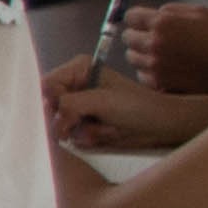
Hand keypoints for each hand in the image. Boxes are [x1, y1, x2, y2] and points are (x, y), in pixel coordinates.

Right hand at [44, 63, 207, 153]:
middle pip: (48, 105)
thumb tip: (48, 117)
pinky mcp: (84, 123)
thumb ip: (69, 104)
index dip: (52, 102)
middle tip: (86, 123)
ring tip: (103, 128)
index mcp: (78, 69)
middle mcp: (75, 85)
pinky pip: (70, 134)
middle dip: (67, 119)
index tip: (66, 114)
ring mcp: (79, 105)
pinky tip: (105, 134)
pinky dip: (86, 138)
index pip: (46, 85)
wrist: (162, 126)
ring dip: (80, 130)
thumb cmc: (137, 107)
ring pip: (58, 123)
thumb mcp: (102, 101)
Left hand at [119, 3, 207, 94]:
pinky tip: (166, 68)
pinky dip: (149, 72)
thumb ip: (171, 10)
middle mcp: (153, 43)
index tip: (144, 22)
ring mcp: (153, 64)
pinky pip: (141, 75)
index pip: (129, 16)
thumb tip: (153, 13)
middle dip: (139, 36)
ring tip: (162, 55)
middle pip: (127, 37)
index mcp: (162, 22)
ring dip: (143, 55)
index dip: (138, 19)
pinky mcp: (157, 82)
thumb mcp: (199, 12)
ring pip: (132, 57)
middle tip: (154, 39)